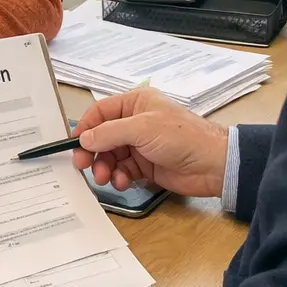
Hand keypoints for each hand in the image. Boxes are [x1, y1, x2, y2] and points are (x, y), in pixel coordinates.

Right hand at [71, 88, 229, 197]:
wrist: (213, 165)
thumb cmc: (182, 137)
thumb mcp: (142, 129)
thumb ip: (110, 133)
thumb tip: (84, 139)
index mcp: (136, 103)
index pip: (101, 112)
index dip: (86, 128)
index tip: (74, 144)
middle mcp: (136, 122)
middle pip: (103, 136)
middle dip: (93, 152)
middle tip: (84, 166)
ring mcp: (141, 145)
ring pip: (111, 156)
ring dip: (105, 167)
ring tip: (106, 178)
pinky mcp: (146, 165)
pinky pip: (123, 171)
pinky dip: (119, 177)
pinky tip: (123, 182)